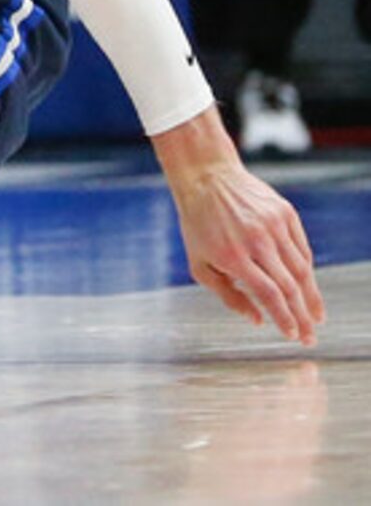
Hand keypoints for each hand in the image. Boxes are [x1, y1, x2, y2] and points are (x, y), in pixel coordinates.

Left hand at [160, 111, 322, 344]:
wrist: (207, 177)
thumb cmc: (199, 224)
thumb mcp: (199, 263)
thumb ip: (227, 295)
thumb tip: (258, 320)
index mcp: (233, 255)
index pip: (269, 295)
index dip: (284, 318)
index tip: (293, 336)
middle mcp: (256, 240)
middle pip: (290, 286)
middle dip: (303, 316)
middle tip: (311, 336)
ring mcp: (274, 225)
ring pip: (302, 269)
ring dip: (311, 297)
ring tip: (316, 316)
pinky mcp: (285, 213)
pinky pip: (302, 249)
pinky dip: (306, 270)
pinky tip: (307, 286)